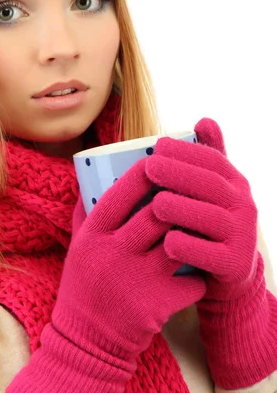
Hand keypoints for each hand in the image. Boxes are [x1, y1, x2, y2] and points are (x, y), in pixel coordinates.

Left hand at [144, 118, 258, 301]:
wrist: (228, 273)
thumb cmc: (209, 222)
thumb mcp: (211, 189)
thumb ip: (207, 157)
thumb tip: (204, 119)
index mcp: (236, 184)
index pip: (212, 161)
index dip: (186, 151)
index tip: (157, 145)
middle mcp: (244, 207)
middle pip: (211, 186)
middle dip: (179, 174)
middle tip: (149, 167)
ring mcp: (242, 237)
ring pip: (210, 219)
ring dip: (182, 209)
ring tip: (155, 203)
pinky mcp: (234, 265)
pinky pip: (210, 256)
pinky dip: (189, 248)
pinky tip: (167, 242)